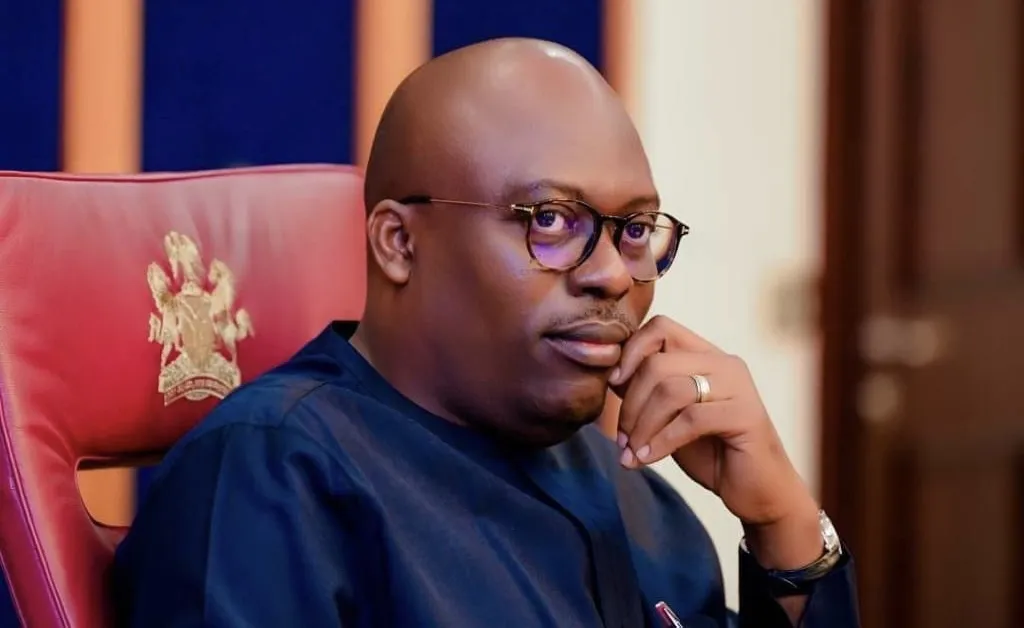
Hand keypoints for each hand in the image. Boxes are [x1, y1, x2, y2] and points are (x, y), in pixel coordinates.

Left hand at [609, 316, 821, 569]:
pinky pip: (690, 420)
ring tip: (632, 452)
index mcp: (706, 355)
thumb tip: (611, 375)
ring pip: (670, 390)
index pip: (660, 327)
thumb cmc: (711, 451)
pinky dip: (661, 442)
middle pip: (658, 362)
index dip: (630, 352)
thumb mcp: (670, 416)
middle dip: (631, 402)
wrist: (757, 491)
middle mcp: (725, 363)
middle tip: (622, 437)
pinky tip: (647, 459)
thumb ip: (647, 391)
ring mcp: (738, 387)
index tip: (613, 385)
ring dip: (642, 425)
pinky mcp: (746, 415)